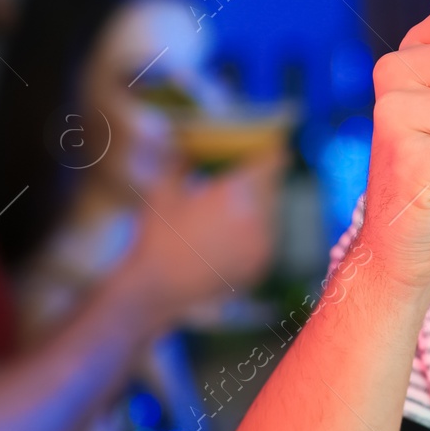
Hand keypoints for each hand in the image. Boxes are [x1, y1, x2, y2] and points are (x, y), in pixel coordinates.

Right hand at [120, 149, 284, 325]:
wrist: (158, 289)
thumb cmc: (159, 237)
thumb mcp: (163, 193)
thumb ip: (177, 163)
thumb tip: (176, 141)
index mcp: (239, 190)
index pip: (272, 162)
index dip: (271, 153)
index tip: (269, 149)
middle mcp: (260, 214)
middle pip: (271, 188)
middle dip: (260, 182)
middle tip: (242, 181)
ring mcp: (264, 242)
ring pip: (271, 214)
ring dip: (258, 208)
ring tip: (232, 212)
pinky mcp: (261, 265)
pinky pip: (266, 239)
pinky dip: (255, 234)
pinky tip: (231, 238)